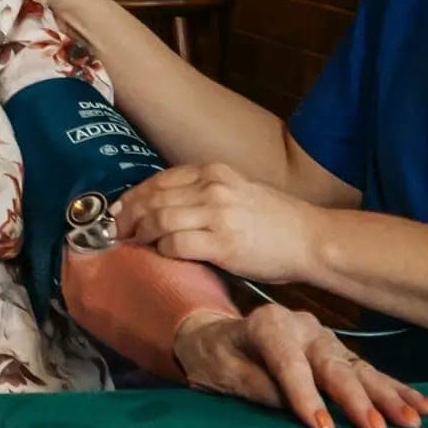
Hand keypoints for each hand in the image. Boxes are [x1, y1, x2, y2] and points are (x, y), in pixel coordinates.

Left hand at [117, 162, 322, 285]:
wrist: (311, 238)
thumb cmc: (276, 220)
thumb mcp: (238, 191)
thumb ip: (204, 193)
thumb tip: (164, 208)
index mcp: (215, 172)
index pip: (159, 180)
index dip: (133, 196)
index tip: (118, 211)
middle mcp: (213, 188)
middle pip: (153, 198)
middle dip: (127, 216)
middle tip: (116, 232)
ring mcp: (218, 215)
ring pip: (159, 220)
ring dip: (140, 234)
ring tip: (132, 245)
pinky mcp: (224, 244)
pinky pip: (177, 244)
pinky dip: (162, 250)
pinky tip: (160, 256)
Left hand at [172, 305, 427, 427]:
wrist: (217, 334)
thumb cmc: (216, 356)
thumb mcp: (221, 373)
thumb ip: (256, 386)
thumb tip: (292, 404)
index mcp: (268, 325)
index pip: (289, 363)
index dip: (305, 396)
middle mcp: (302, 326)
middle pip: (332, 365)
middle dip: (357, 398)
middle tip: (378, 427)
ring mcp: (324, 338)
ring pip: (359, 369)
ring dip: (388, 396)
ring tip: (413, 419)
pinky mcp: (338, 353)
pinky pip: (370, 372)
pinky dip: (396, 389)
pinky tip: (423, 405)